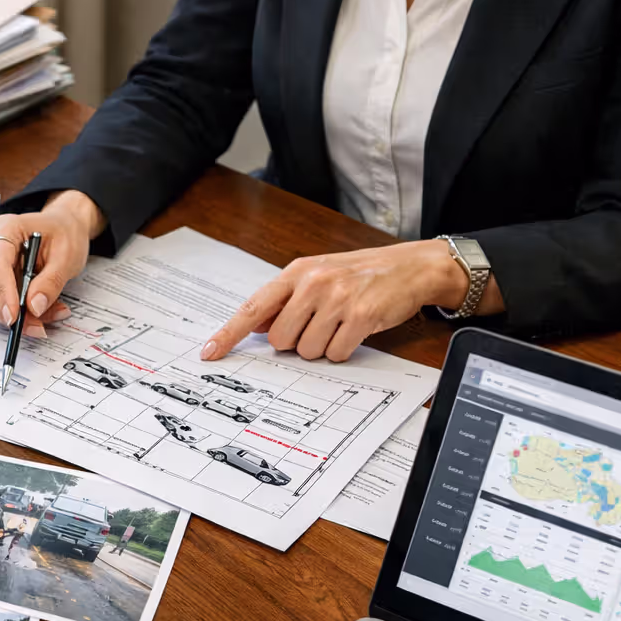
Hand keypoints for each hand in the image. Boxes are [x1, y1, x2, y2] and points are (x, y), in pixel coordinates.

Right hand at [0, 190, 103, 336]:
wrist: (63, 228)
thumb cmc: (63, 234)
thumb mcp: (67, 255)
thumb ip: (51, 282)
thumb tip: (34, 307)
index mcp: (4, 228)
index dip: (3, 293)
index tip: (14, 317)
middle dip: (12, 313)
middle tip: (40, 327)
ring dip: (18, 316)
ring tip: (50, 312)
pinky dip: (18, 314)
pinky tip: (39, 309)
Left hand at [202, 239, 499, 361]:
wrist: (411, 267)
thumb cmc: (360, 274)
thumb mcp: (317, 277)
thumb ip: (285, 301)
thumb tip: (254, 327)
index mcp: (296, 272)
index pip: (253, 307)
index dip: (229, 334)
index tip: (209, 352)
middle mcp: (313, 283)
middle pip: (280, 339)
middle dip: (296, 341)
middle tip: (319, 325)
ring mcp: (336, 299)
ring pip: (307, 350)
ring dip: (322, 346)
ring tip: (340, 323)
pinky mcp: (360, 316)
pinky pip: (336, 353)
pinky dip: (344, 349)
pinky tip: (355, 330)